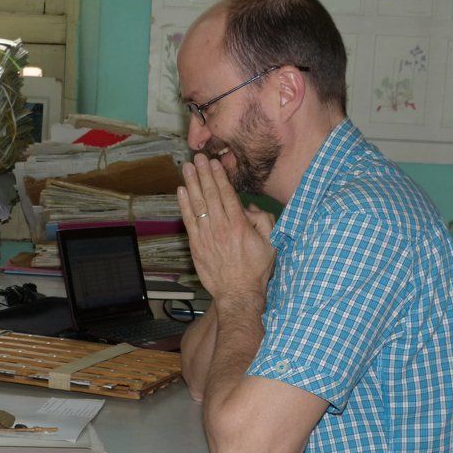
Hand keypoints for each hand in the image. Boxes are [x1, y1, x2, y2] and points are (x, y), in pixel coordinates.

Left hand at [177, 154, 275, 300]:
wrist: (238, 294)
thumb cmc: (256, 270)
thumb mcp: (271, 244)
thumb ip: (264, 221)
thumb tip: (250, 207)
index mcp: (240, 225)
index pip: (226, 194)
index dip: (218, 176)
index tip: (213, 163)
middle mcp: (221, 228)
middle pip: (210, 195)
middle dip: (203, 174)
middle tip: (197, 158)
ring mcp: (207, 237)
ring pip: (197, 205)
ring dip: (191, 184)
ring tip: (187, 168)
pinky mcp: (197, 246)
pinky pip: (189, 221)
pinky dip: (184, 205)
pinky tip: (181, 191)